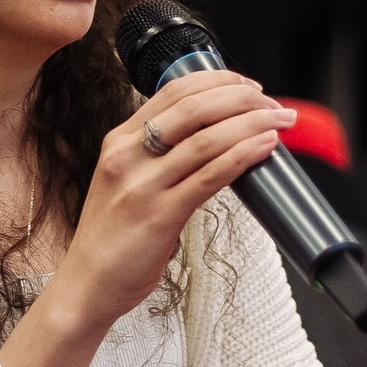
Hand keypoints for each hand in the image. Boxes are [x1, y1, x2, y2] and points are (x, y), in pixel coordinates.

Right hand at [0, 68, 291, 366]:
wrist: (86, 285)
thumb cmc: (111, 239)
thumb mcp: (125, 183)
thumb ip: (157, 158)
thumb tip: (213, 141)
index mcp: (118, 142)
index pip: (172, 91)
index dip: (217, 80)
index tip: (247, 85)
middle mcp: (127, 156)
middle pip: (194, 107)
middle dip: (242, 97)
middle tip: (273, 103)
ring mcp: (142, 186)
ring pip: (207, 138)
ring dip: (253, 123)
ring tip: (280, 120)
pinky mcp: (159, 216)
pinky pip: (209, 176)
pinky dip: (243, 155)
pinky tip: (265, 146)